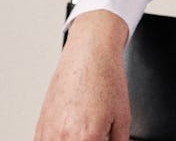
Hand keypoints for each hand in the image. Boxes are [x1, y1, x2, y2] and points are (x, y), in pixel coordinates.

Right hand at [35, 10, 129, 140]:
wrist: (90, 54)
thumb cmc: (106, 79)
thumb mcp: (123, 117)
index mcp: (86, 138)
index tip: (105, 139)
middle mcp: (63, 138)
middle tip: (98, 135)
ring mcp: (48, 132)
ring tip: (85, 131)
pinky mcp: (41, 125)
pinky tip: (71, 133)